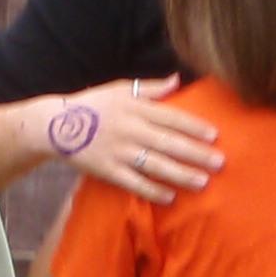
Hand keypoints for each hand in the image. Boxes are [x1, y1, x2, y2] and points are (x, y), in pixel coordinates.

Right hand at [39, 79, 220, 204]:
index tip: (214, 135)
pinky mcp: (107, 170)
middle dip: (195, 153)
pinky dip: (152, 190)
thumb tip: (177, 79)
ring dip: (180, 174)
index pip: (170, 118)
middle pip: (168, 142)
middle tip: (219, 162)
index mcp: (135, 108)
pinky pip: (133, 182)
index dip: (193, 127)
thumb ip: (150, 88)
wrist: (56, 125)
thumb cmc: (94, 105)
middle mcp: (129, 129)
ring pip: (155, 164)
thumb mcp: (120, 89)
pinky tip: (170, 197)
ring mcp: (118, 151)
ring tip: (202, 182)